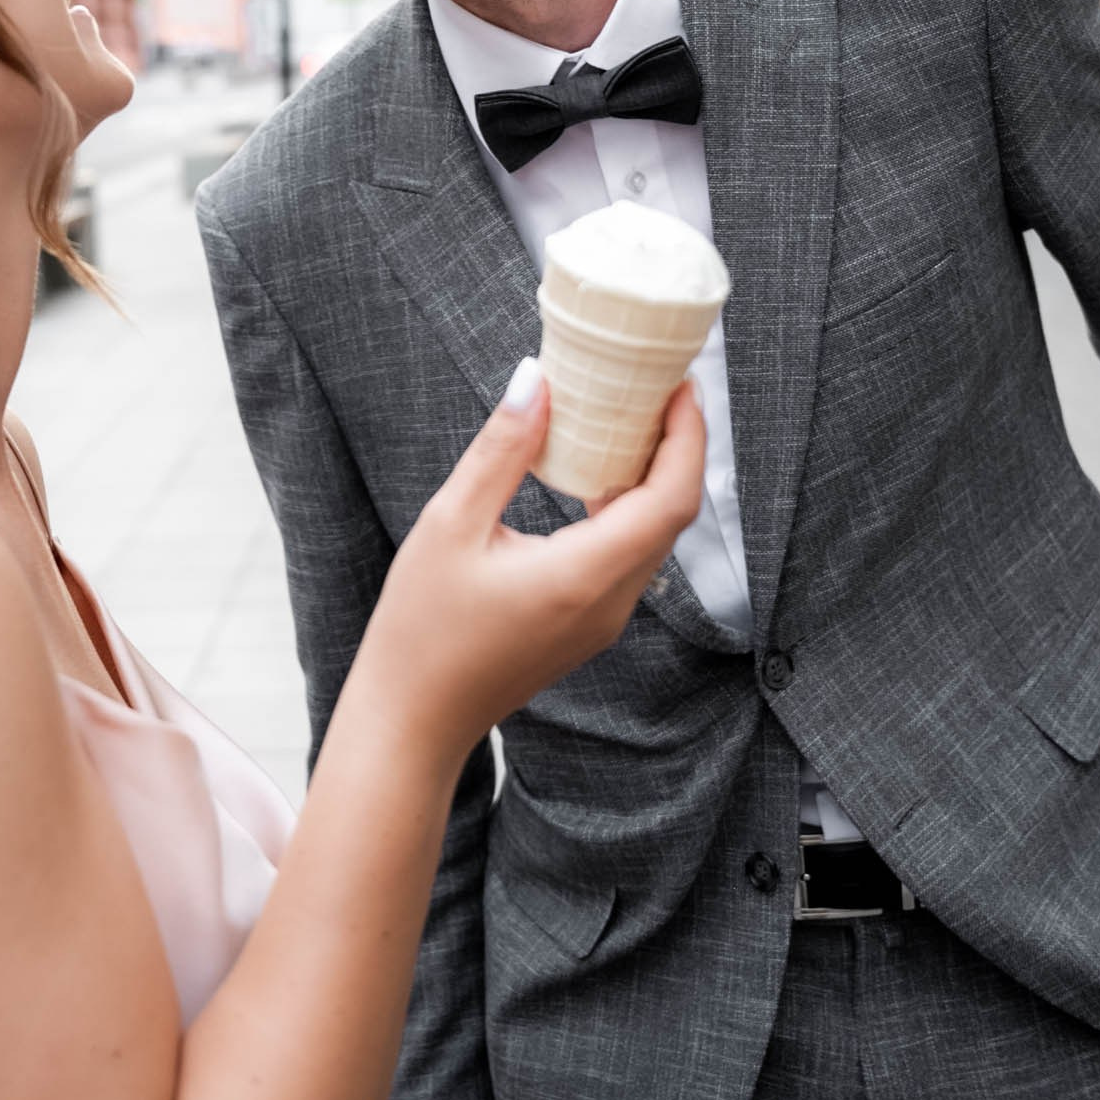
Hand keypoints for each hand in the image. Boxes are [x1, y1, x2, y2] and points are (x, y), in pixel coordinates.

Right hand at [352, 366, 705, 761]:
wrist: (413, 719)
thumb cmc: (421, 630)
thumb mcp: (450, 524)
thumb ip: (501, 450)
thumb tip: (536, 380)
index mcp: (583, 577)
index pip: (671, 498)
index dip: (686, 436)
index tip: (678, 384)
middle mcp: (610, 603)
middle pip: (672, 515)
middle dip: (676, 446)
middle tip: (655, 387)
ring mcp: (604, 621)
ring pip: (655, 538)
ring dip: (653, 478)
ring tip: (627, 420)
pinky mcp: (589, 627)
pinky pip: (630, 559)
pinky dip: (628, 510)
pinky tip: (594, 478)